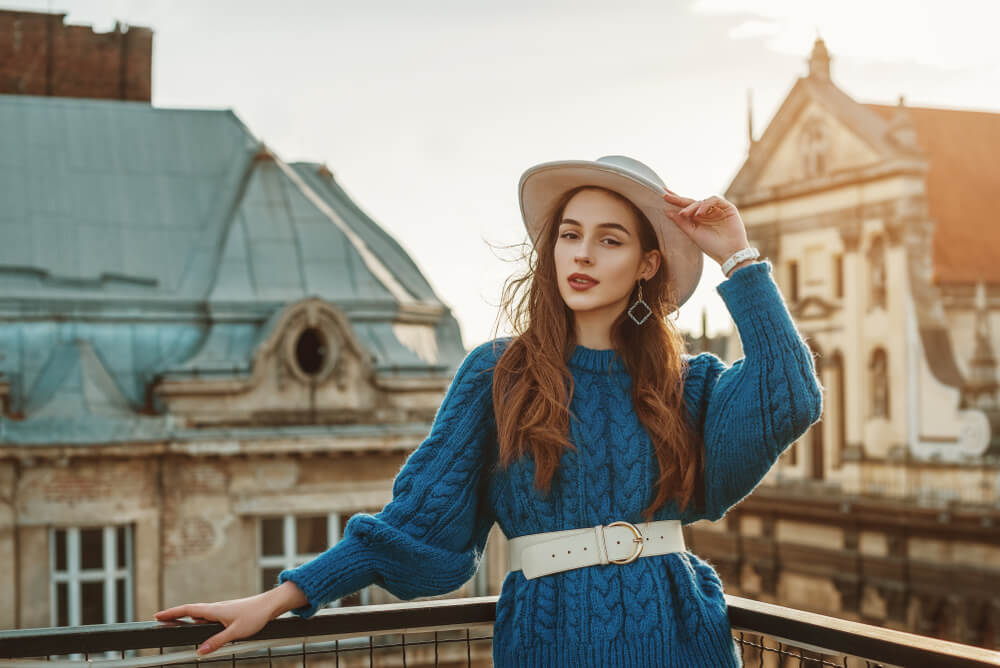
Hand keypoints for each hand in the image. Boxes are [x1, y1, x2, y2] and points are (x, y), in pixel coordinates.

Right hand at [154, 591, 280, 654]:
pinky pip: (208, 616)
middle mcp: (216, 608)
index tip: (157, 615)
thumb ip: (217, 641)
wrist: (270, 605)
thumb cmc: (255, 615)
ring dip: (186, 617)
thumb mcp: (236, 632)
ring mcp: (221, 610)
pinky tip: (198, 624)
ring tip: (174, 622)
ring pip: (199, 613)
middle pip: (190, 611)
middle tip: (160, 619)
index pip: (188, 610)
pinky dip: (198, 619)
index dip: (172, 613)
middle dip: (174, 615)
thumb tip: (200, 651)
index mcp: (214, 610)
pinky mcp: (228, 613)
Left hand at [662, 189, 750, 266]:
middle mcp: (707, 213)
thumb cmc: (711, 246)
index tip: (663, 195)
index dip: (675, 201)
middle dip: (678, 199)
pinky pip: (714, 200)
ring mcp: (717, 209)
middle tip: (666, 196)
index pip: (685, 207)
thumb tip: (666, 211)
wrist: (729, 253)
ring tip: (684, 214)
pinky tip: (699, 213)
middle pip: (691, 202)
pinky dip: (705, 205)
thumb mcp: (692, 233)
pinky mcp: (728, 208)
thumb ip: (681, 222)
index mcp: (698, 219)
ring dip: (692, 206)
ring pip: (701, 201)